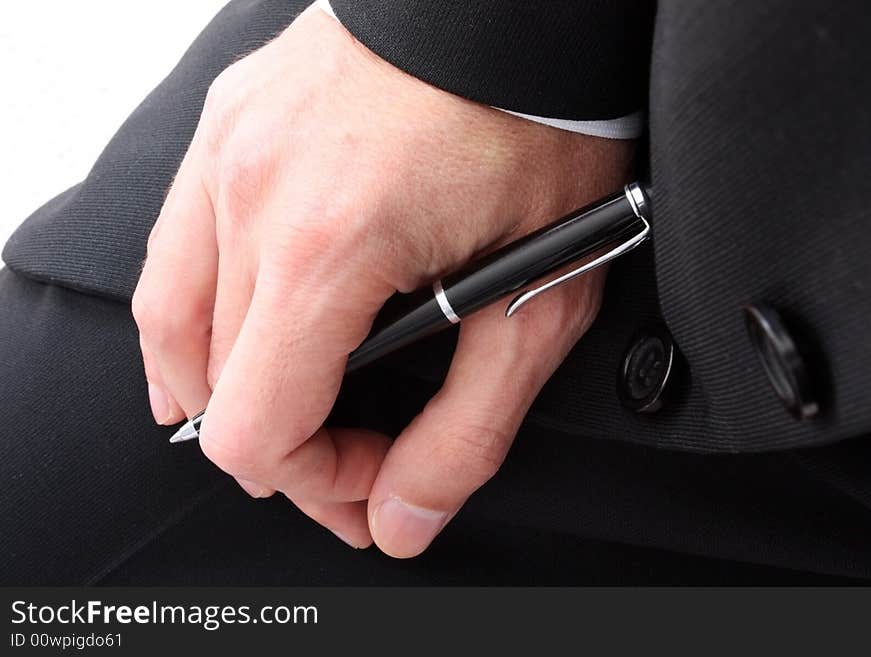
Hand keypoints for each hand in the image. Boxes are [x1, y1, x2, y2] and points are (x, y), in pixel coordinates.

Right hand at [132, 5, 633, 555]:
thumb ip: (467, 429)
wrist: (520, 8)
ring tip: (273, 410)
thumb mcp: (538, 297)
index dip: (312, 480)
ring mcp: (229, 148)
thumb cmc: (541, 123)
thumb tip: (401, 514)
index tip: (370, 474)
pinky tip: (226, 329)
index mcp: (326, 246)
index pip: (253, 427)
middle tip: (340, 455)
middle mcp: (253, 192)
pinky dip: (194, 309)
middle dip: (279, 444)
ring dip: (218, 384)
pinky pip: (178, 243)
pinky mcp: (231, 122)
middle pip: (209, 384)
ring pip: (170, 316)